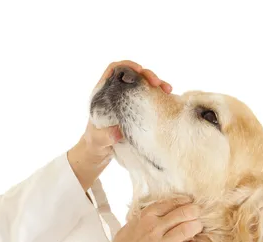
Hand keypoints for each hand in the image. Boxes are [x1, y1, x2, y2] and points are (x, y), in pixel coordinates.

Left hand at [67, 60, 171, 190]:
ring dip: (157, 84)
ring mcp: (128, 101)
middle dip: (147, 75)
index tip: (139, 70)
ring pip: (143, 85)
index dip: (126, 66)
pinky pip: (149, 97)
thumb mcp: (97, 140)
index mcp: (103, 94)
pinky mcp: (137, 110)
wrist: (98, 153)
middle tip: (157, 84)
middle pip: (133, 75)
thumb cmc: (94, 144)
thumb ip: (105, 136)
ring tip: (168, 90)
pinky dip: (159, 96)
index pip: (114, 70)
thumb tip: (118, 132)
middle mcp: (117, 94)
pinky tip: (168, 99)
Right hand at [87, 197, 202, 241]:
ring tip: (197, 227)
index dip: (184, 201)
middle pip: (182, 214)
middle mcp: (153, 229)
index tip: (189, 202)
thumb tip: (164, 208)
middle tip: (198, 214)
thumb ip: (147, 216)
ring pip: (186, 230)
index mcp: (145, 217)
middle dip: (195, 211)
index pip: (170, 203)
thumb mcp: (131, 223)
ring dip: (196, 227)